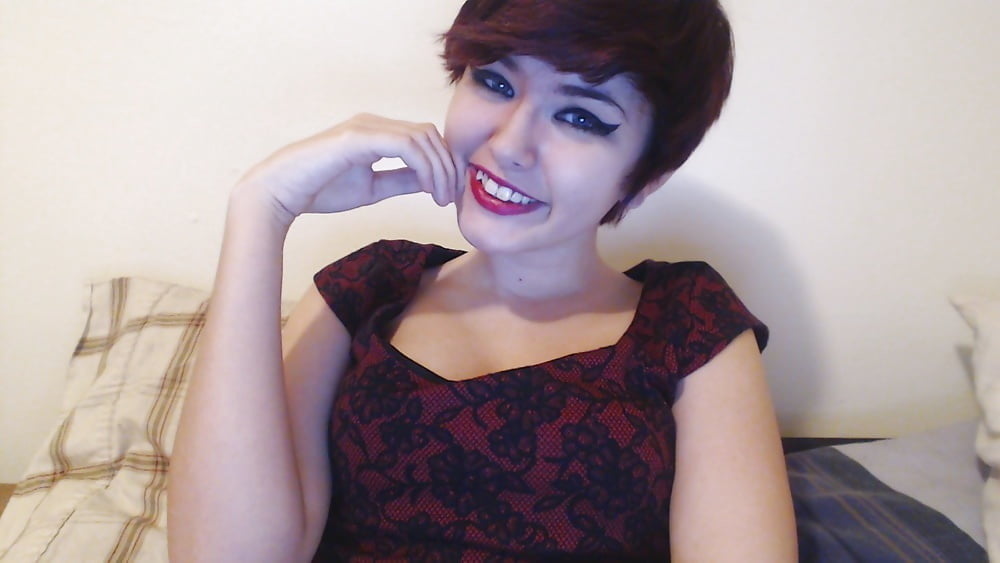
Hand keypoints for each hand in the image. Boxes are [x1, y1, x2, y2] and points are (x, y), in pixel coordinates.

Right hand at [236, 114, 460, 223]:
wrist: (281, 192)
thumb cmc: (320, 189)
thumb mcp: (373, 188)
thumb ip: (401, 181)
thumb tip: (431, 183)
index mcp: (378, 133)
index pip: (425, 138)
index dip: (445, 163)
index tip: (451, 193)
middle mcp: (374, 123)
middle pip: (430, 133)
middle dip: (449, 164)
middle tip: (452, 196)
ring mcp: (366, 127)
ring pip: (422, 136)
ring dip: (440, 168)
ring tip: (442, 197)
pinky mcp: (358, 137)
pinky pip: (406, 145)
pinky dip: (424, 166)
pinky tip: (428, 189)